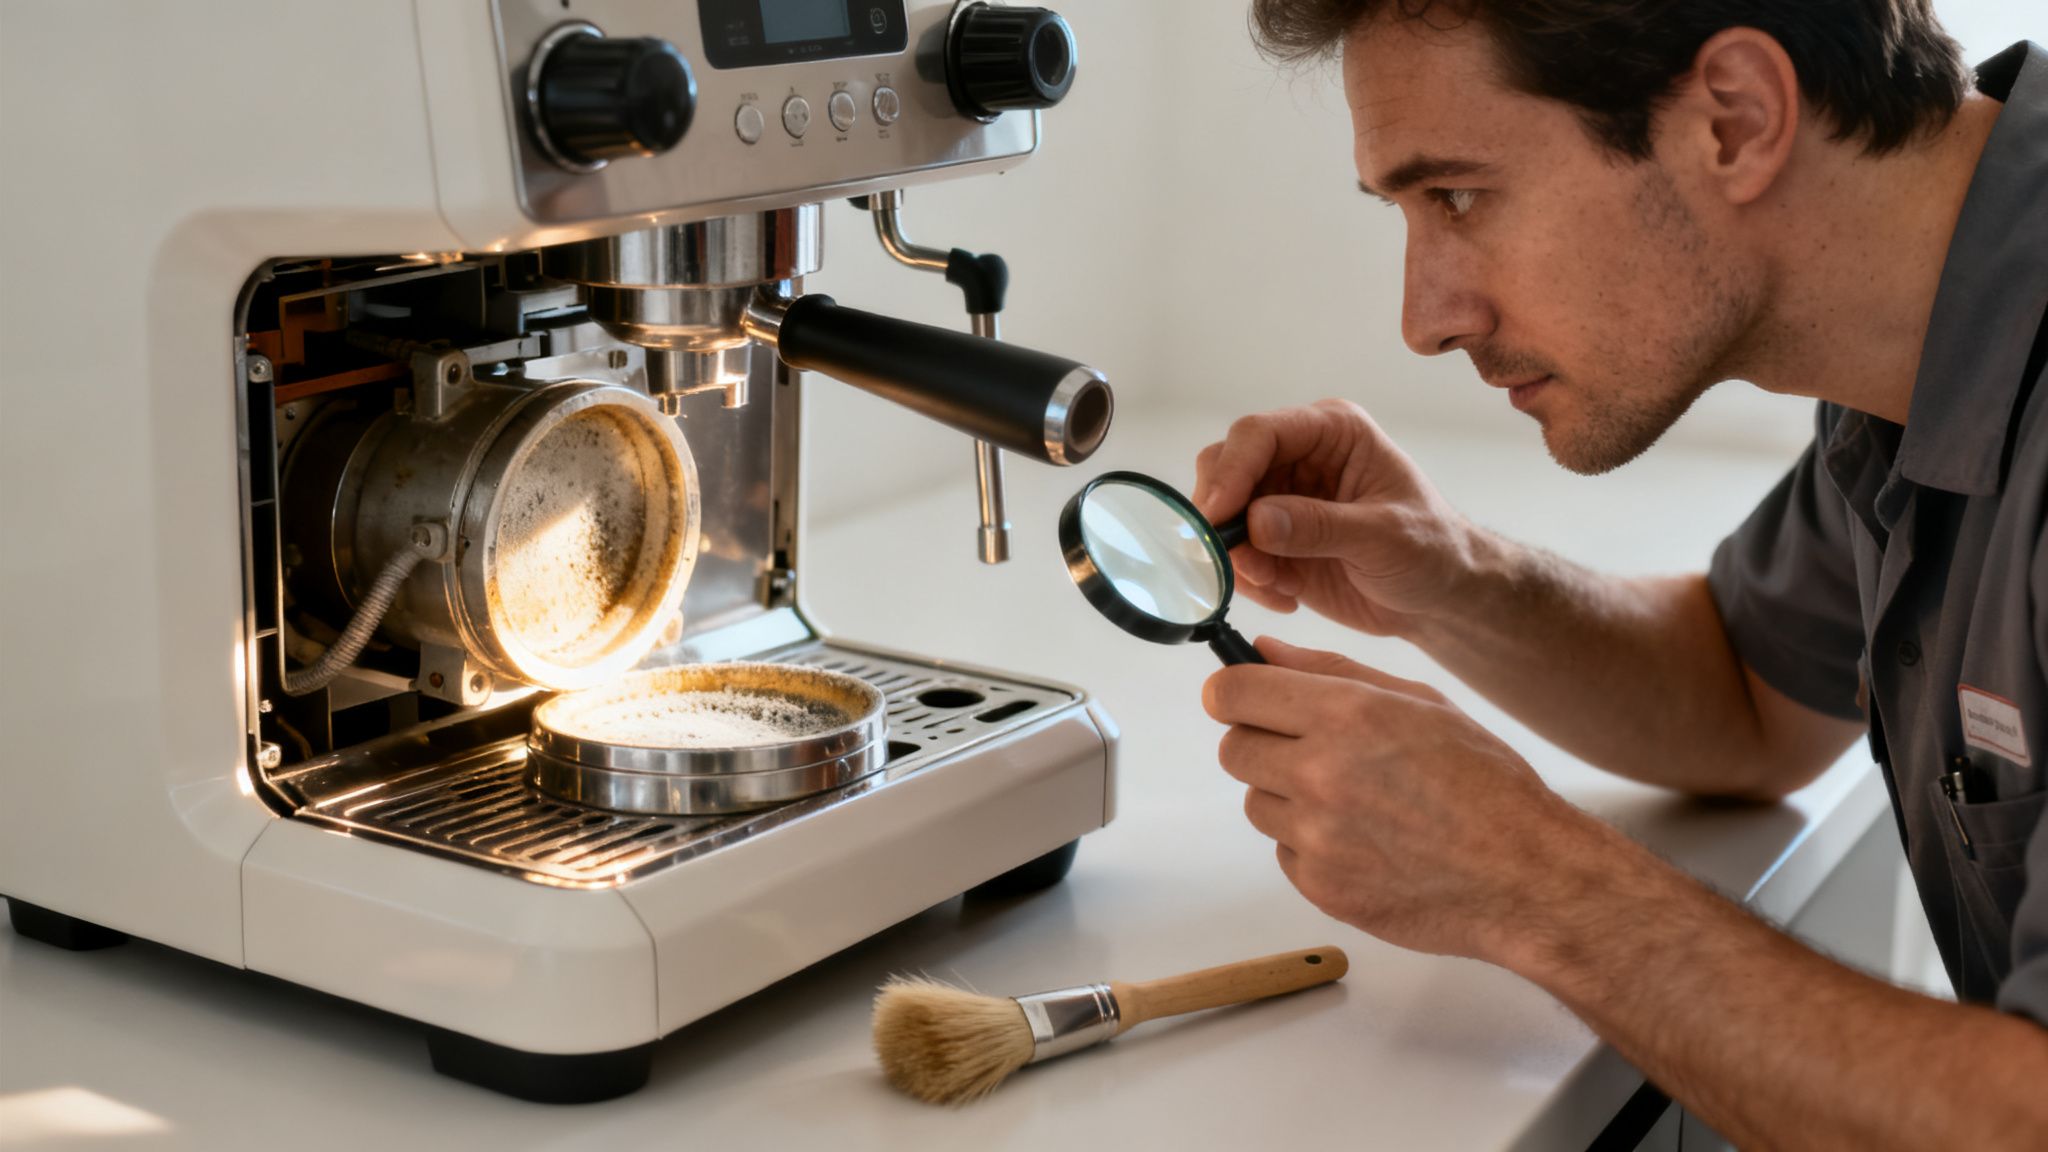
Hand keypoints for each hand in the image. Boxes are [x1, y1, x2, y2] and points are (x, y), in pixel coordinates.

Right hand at [1191, 399, 1478, 637]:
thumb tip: (1254, 522)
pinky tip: (1287, 597)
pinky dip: (1249, 580)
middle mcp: (1299, 456)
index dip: (1231, 471)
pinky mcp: (1272, 540)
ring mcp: (1281, 498)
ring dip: (1238, 555)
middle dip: (1223, 516)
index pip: (1260, 434)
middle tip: (1241, 561)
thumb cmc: (1430, 550)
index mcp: (1331, 431)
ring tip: (1280, 586)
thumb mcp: (1384, 537)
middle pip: (1226, 466)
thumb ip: (1319, 526)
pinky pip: (1234, 553)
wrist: (1439, 597)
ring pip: (1220, 513)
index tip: (1216, 518)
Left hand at [1203, 636, 1613, 962]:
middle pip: (1233, 750)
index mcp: (1345, 715)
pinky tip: (1367, 842)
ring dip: (1288, 798)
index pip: (1232, 693)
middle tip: (1314, 752)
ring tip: (1356, 802)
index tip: (1245, 699)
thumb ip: (1331, 672)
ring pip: (1256, 803)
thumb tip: (1262, 651)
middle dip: (1262, 744)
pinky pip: (1285, 853)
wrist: (1525, 876)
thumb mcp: (1420, 702)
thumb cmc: (1485, 783)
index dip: (1232, 692)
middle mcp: (1320, 774)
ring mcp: (1316, 837)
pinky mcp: (1320, 887)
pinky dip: (1312, 846)